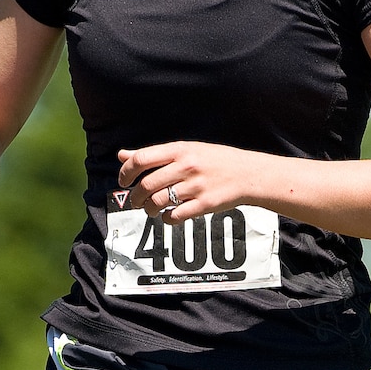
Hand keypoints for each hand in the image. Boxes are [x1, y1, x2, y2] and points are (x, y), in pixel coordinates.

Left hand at [116, 141, 265, 221]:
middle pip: (146, 185)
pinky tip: (168, 216)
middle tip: (136, 201)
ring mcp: (196, 186)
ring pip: (158, 202)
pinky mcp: (204, 205)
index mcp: (179, 150)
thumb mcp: (185, 150)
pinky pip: (175, 216)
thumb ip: (153, 155)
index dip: (126, 172)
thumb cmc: (214, 160)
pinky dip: (166, 219)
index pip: (141, 159)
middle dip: (136, 197)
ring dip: (149, 210)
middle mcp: (186, 166)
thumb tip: (122, 155)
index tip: (124, 181)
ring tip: (151, 210)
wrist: (248, 174)